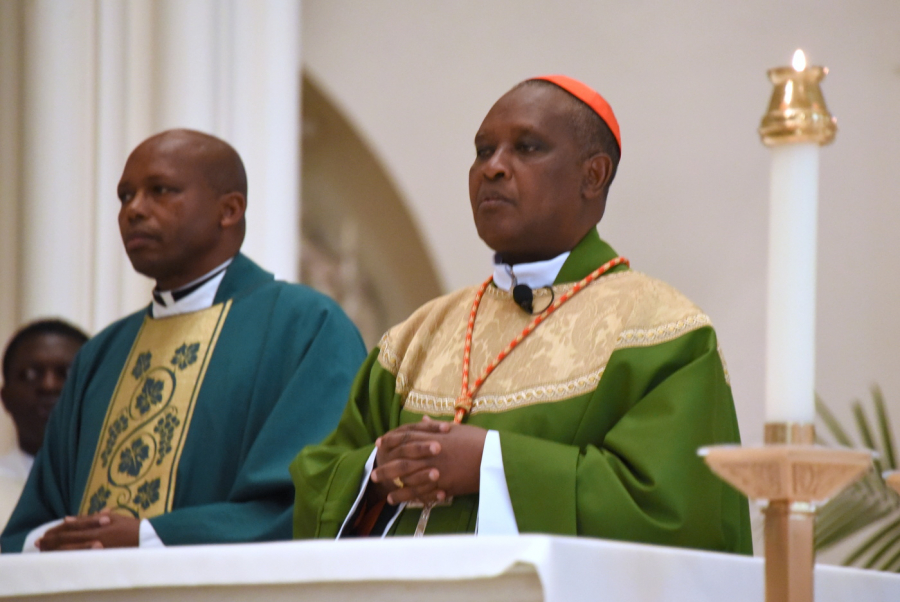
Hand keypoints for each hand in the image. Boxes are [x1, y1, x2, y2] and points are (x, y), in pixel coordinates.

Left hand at [37, 510, 140, 550]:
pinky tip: (61, 558)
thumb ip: (90, 518)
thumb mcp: (112, 517)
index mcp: (96, 527)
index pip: (70, 529)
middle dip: (51, 542)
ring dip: (56, 551)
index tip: (44, 534)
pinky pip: (80, 559)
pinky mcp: (100, 559)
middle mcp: (94, 539)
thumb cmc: (130, 526)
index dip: (55, 531)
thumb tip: (67, 518)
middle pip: (67, 541)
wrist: (146, 538)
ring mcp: (97, 551)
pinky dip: (68, 558)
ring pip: (70, 551)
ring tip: (45, 552)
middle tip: (38, 544)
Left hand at [371, 416, 487, 504]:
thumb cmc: (478, 440)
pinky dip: (410, 497)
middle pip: (403, 461)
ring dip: (396, 487)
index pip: (406, 437)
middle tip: (375, 474)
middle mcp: (431, 454)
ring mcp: (437, 471)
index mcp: (434, 437)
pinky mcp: (445, 485)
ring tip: (386, 494)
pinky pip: (424, 493)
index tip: (379, 443)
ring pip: (410, 480)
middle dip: (387, 468)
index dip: (390, 440)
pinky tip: (401, 501)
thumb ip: (437, 427)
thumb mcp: (457, 429)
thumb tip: (424, 420)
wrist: (495, 457)